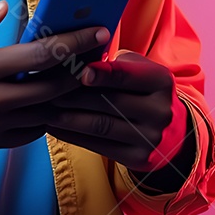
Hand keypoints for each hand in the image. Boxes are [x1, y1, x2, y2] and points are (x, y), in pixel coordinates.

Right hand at [0, 0, 110, 163]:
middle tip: (99, 56)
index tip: (96, 32)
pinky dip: (46, 116)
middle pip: (51, 87)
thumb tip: (4, 8)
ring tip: (85, 79)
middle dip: (81, 70)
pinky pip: (30, 131)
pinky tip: (54, 101)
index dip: (74, 42)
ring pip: (45, 112)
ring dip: (68, 96)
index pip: (38, 54)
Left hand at [44, 51, 189, 174]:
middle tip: (46, 88)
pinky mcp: (137, 158)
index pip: (127, 75)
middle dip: (75, 95)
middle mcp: (159, 110)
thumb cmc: (140, 90)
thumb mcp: (138, 69)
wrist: (168, 131)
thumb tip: (76, 57)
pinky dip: (72, 136)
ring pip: (101, 125)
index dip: (102, 74)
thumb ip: (113, 63)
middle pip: (110, 101)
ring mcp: (150, 137)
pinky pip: (99, 146)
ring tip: (45, 109)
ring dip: (68, 118)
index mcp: (160, 81)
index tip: (78, 71)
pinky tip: (53, 127)